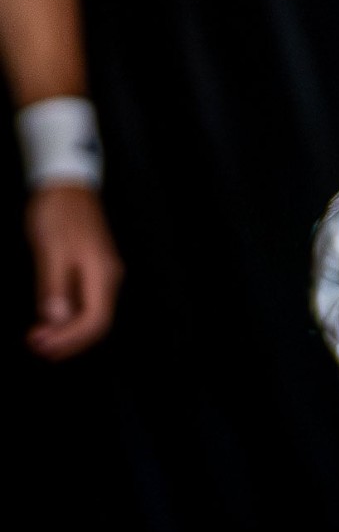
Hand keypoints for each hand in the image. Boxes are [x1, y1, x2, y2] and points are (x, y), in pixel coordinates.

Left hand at [25, 184, 123, 361]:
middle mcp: (108, 276)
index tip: (39, 344)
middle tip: (36, 346)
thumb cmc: (58, 214)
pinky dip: (69, 318)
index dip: (68, 339)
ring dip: (67, 332)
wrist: (66, 184)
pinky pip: (87, 303)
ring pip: (93, 314)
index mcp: (101, 272)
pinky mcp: (93, 269)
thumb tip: (56, 321)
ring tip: (39, 338)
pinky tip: (50, 320)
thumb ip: (54, 286)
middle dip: (68, 340)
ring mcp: (103, 272)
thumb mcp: (51, 250)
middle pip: (97, 322)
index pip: (95, 320)